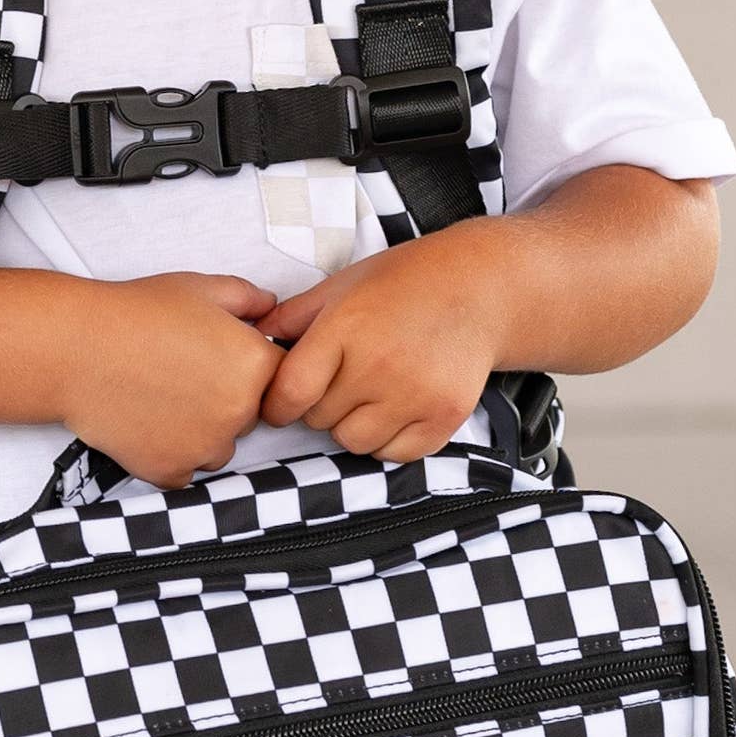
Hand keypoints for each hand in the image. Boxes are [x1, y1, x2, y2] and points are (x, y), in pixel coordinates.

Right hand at [52, 274, 283, 487]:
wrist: (74, 349)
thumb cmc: (133, 314)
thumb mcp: (200, 288)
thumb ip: (248, 298)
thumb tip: (270, 308)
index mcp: (255, 365)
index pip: (281, 378)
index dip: (251, 367)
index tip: (222, 360)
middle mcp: (240, 412)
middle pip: (249, 415)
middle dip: (225, 399)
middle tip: (182, 374)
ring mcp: (205, 447)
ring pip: (218, 447)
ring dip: (200, 431)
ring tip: (160, 397)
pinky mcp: (170, 471)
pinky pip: (184, 470)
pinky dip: (169, 454)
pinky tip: (146, 422)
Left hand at [257, 234, 513, 462]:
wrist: (481, 288)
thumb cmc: (407, 281)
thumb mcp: (343, 284)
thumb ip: (295, 316)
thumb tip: (253, 338)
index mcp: (346, 329)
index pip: (290, 393)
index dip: (277, 404)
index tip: (282, 401)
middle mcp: (379, 365)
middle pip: (319, 420)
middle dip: (321, 405)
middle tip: (344, 379)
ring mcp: (414, 395)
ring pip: (354, 443)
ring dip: (353, 425)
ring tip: (371, 392)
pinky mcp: (443, 417)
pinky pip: (395, 454)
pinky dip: (389, 439)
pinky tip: (397, 407)